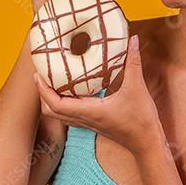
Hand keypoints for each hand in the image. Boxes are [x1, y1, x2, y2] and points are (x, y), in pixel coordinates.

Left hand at [32, 34, 161, 156]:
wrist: (147, 144)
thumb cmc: (141, 121)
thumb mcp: (137, 88)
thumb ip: (134, 62)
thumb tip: (134, 40)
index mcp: (90, 111)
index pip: (56, 104)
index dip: (43, 91)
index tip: (38, 75)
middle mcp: (85, 119)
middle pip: (51, 111)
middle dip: (42, 94)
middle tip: (40, 75)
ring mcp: (88, 123)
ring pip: (59, 115)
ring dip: (51, 100)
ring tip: (51, 81)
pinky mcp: (93, 124)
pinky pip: (70, 115)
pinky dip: (63, 104)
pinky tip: (70, 91)